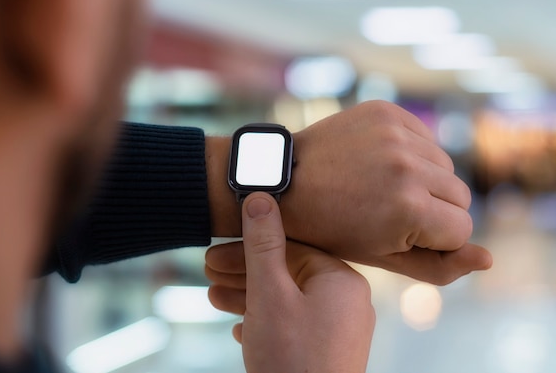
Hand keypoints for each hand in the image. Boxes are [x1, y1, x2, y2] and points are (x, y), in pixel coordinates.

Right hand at [206, 193, 374, 372]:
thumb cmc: (291, 361)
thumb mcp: (269, 293)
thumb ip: (263, 244)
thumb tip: (260, 198)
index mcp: (342, 281)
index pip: (292, 248)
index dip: (250, 247)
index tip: (215, 251)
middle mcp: (348, 302)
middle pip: (288, 273)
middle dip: (244, 273)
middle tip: (208, 273)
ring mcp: (340, 331)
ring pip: (288, 301)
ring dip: (249, 297)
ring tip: (213, 298)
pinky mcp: (328, 353)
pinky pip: (294, 326)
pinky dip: (265, 321)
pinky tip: (240, 327)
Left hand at [281, 101, 491, 284]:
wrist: (287, 182)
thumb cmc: (333, 228)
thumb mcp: (383, 257)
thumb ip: (440, 266)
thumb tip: (490, 259)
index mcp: (409, 209)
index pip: (462, 229)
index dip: (433, 238)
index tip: (399, 233)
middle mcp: (409, 167)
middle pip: (460, 196)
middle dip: (434, 210)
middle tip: (390, 211)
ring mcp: (396, 134)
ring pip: (445, 167)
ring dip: (425, 180)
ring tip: (384, 187)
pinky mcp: (387, 112)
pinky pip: (426, 139)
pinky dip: (412, 154)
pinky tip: (381, 163)